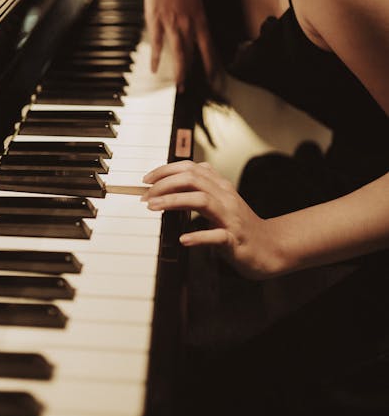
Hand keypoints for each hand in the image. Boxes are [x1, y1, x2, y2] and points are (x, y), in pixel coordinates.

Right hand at [142, 0, 217, 89]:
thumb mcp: (196, 1)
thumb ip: (196, 19)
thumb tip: (197, 35)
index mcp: (201, 19)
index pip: (209, 49)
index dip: (212, 66)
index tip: (215, 80)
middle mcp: (189, 23)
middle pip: (193, 55)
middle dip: (194, 75)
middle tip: (191, 89)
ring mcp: (172, 22)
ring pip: (178, 53)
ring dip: (179, 72)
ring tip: (179, 85)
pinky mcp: (156, 19)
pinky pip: (157, 43)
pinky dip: (155, 57)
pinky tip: (153, 68)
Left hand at [142, 160, 280, 278]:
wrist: (270, 248)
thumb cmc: (239, 226)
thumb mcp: (221, 202)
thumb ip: (200, 190)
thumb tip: (168, 184)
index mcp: (220, 186)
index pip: (190, 167)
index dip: (165, 170)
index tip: (146, 180)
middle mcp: (225, 197)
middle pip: (192, 179)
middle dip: (164, 184)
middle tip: (146, 196)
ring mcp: (231, 217)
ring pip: (201, 200)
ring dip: (174, 201)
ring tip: (154, 208)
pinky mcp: (235, 240)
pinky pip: (216, 235)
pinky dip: (198, 236)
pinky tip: (183, 239)